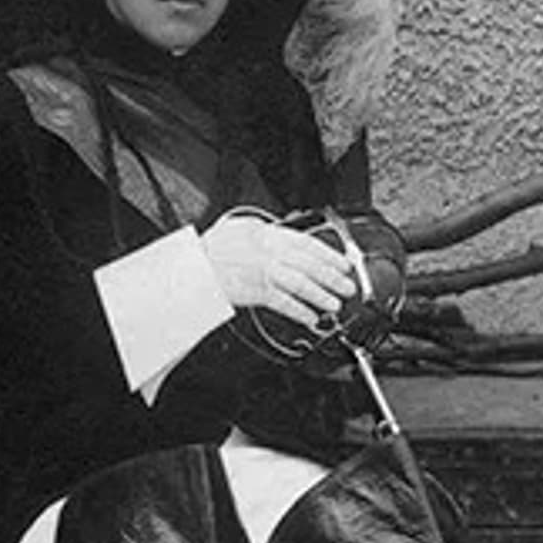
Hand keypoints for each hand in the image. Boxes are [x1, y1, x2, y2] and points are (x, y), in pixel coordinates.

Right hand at [203, 212, 356, 330]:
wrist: (195, 267)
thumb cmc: (214, 248)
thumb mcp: (241, 225)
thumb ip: (266, 229)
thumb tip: (284, 232)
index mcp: (269, 235)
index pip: (308, 244)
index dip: (330, 255)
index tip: (343, 263)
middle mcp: (270, 253)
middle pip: (310, 265)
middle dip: (332, 277)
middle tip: (347, 286)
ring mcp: (265, 273)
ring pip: (301, 285)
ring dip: (321, 295)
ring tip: (334, 304)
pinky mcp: (257, 293)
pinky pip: (284, 303)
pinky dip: (300, 311)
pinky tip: (311, 317)